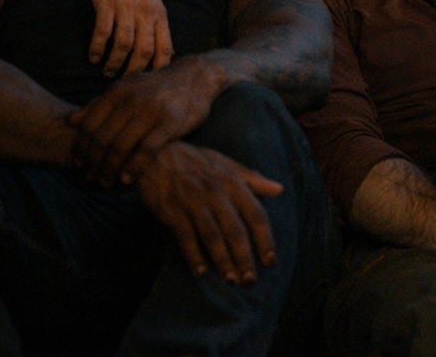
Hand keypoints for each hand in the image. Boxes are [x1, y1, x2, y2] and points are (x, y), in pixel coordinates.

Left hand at [69, 60, 221, 186]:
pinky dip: (134, 168)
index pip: (89, 125)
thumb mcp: (127, 88)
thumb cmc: (157, 87)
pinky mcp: (170, 123)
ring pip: (120, 147)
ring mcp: (151, 111)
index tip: (78, 164)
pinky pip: (146, 151)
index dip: (80, 148)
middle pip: (102, 139)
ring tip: (106, 182)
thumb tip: (71, 122)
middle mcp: (131, 100)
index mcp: (117, 92)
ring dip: (109, 169)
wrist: (197, 77)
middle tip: (90, 178)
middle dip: (92, 163)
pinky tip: (128, 179)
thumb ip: (99, 104)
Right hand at [86, 0, 173, 75]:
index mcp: (160, 13)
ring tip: (106, 71)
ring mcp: (126, 6)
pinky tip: (93, 56)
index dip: (158, 69)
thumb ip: (156, 23)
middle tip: (123, 80)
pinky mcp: (106, 2)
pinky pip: (102, 32)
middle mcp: (146, 11)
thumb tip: (163, 53)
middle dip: (133, 71)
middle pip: (145, 51)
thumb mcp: (152, 0)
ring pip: (124, 45)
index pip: (166, 48)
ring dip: (114, 63)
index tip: (148, 82)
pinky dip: (97, 48)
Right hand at [135, 141, 280, 284]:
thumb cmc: (195, 161)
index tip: (271, 261)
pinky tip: (200, 272)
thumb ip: (253, 179)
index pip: (256, 214)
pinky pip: (185, 236)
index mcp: (233, 182)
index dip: (265, 239)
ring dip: (223, 261)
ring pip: (212, 236)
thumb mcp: (227, 164)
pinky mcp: (172, 210)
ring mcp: (194, 202)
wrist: (156, 154)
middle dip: (245, 258)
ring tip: (231, 280)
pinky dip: (193, 255)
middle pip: (236, 230)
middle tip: (251, 281)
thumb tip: (280, 189)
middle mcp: (216, 193)